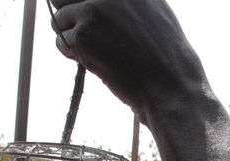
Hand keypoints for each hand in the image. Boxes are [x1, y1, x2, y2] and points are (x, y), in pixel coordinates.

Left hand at [50, 0, 208, 117]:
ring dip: (71, 37)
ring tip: (97, 53)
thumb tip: (102, 5)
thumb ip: (128, 5)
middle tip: (82, 35)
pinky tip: (97, 63)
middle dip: (69, 15)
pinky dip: (73, 55)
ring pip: (59, 20)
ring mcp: (93, 10)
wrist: (170, 84)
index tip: (87, 20)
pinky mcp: (83, 34)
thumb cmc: (166, 58)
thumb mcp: (156, 13)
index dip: (83, 5)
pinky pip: (61, 42)